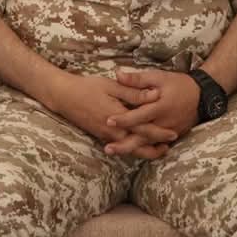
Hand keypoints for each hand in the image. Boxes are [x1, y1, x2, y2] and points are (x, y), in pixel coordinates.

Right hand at [49, 73, 175, 159]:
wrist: (62, 95)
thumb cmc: (86, 87)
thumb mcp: (111, 86)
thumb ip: (133, 92)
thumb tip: (155, 95)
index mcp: (118, 117)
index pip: (144, 129)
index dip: (160, 132)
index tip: (174, 133)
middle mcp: (112, 130)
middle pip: (138, 146)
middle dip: (154, 148)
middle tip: (168, 147)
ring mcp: (105, 134)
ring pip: (128, 148)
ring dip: (143, 150)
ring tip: (156, 149)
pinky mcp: (99, 135)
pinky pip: (118, 145)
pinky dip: (130, 147)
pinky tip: (136, 143)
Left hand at [105, 69, 199, 145]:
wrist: (202, 96)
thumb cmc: (177, 84)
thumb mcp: (158, 77)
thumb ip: (137, 79)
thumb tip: (117, 75)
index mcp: (160, 107)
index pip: (140, 116)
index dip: (124, 119)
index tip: (108, 121)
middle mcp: (165, 123)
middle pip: (143, 137)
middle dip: (125, 144)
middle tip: (107, 149)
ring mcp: (169, 132)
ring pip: (148, 144)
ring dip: (130, 149)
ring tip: (112, 151)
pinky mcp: (172, 136)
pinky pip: (155, 144)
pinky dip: (141, 148)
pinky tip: (127, 151)